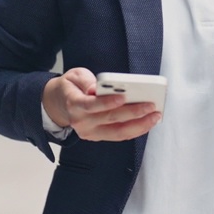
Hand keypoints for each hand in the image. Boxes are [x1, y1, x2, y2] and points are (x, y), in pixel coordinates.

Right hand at [43, 67, 161, 141]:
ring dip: (139, 125)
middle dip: (133, 112)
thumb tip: (97, 89)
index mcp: (74, 104)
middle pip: (110, 119)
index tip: (123, 96)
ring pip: (118, 132)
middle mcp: (81, 122)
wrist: (58, 104)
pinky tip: (148, 122)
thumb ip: (86, 81)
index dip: (107, 102)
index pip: (92, 105)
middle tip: (151, 105)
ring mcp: (90, 132)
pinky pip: (119, 135)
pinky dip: (135, 130)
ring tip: (155, 116)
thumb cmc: (70, 88)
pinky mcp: (98, 136)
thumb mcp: (74, 76)